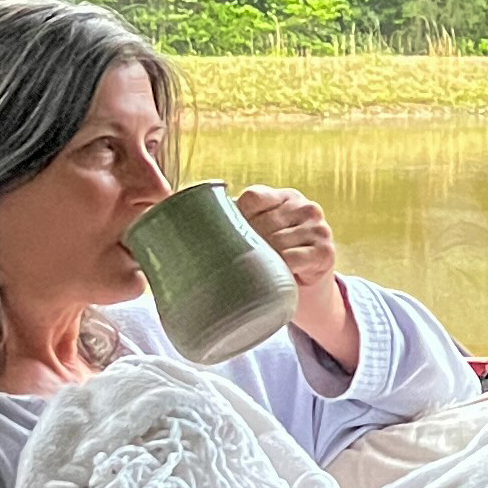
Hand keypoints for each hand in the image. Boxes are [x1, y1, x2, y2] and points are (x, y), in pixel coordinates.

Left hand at [236, 185, 357, 375]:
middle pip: (264, 221)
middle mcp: (305, 207)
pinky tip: (278, 275)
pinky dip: (282, 269)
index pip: (253, 197)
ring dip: (264, 259)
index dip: (237, 217)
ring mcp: (319, 228)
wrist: (308, 292)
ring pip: (278, 241)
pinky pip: (295, 259)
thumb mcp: (256, 238)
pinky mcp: (326, 252)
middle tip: (236, 264)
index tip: (229, 238)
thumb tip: (162, 227)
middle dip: (247, 244)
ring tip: (256, 271)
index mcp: (285, 196)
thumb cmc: (273, 262)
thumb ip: (232, 225)